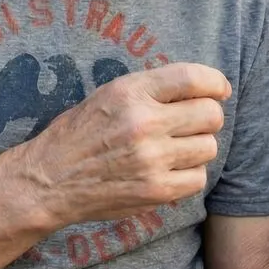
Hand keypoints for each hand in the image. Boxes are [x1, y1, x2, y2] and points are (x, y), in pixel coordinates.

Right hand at [21, 62, 230, 230]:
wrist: (48, 180)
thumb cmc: (80, 133)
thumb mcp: (109, 94)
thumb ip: (152, 89)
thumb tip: (203, 88)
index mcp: (130, 91)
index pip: (192, 78)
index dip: (215, 82)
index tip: (220, 89)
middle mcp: (144, 122)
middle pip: (210, 114)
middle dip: (207, 117)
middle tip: (192, 124)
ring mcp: (152, 159)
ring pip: (209, 147)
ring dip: (198, 147)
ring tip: (175, 149)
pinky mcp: (155, 190)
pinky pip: (198, 178)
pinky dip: (189, 175)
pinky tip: (169, 170)